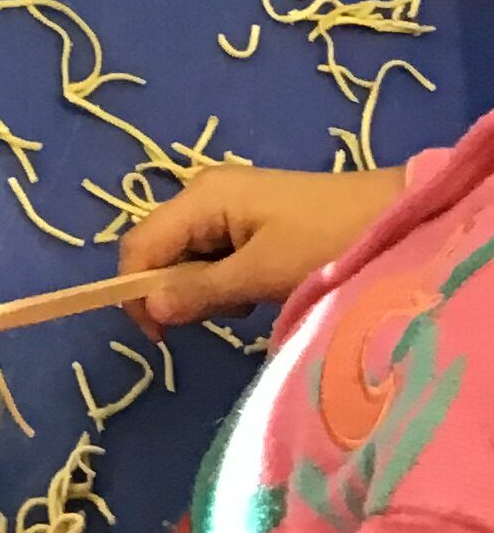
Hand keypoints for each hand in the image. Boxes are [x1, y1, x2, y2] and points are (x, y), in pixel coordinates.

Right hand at [120, 161, 407, 329]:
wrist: (394, 218)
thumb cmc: (327, 241)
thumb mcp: (263, 272)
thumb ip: (203, 289)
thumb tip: (149, 307)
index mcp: (201, 197)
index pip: (139, 246)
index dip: (137, 291)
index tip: (162, 338)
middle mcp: (204, 194)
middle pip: (159, 249)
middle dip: (174, 290)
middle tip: (218, 316)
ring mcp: (228, 206)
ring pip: (187, 256)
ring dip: (202, 288)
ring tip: (245, 303)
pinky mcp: (250, 221)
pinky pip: (214, 255)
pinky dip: (224, 280)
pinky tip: (257, 290)